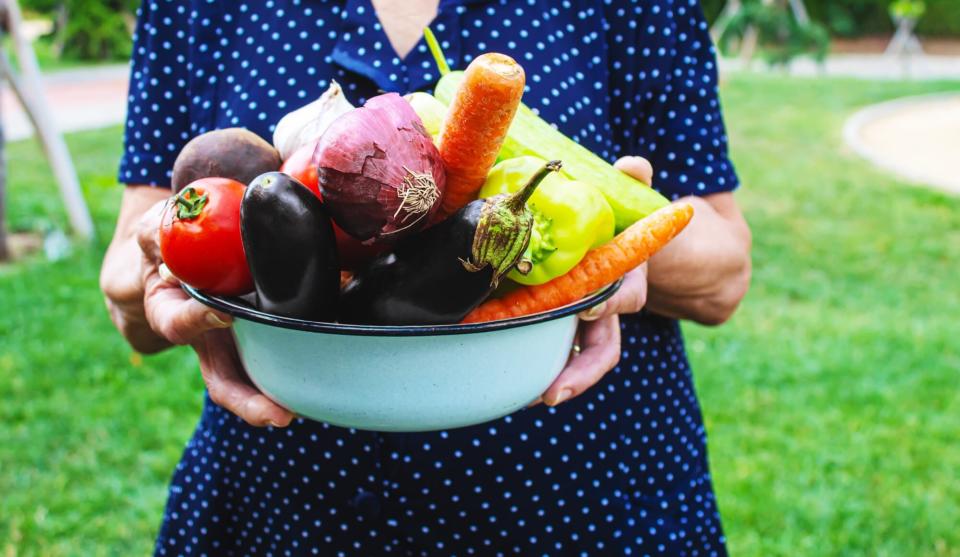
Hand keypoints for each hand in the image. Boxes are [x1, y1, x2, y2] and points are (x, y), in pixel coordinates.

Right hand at [135, 199, 293, 427]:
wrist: (176, 256)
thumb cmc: (167, 242)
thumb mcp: (157, 232)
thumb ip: (162, 232)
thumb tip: (181, 221)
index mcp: (171, 311)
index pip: (180, 323)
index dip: (199, 320)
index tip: (223, 313)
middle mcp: (205, 339)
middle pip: (222, 380)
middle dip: (248, 401)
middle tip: (277, 414)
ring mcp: (234, 345)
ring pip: (252, 384)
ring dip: (274, 402)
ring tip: (298, 414)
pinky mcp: (262, 339)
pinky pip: (279, 362)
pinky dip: (299, 372)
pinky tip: (329, 378)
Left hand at [535, 156, 653, 406]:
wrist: (627, 245)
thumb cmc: (620, 220)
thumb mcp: (631, 198)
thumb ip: (636, 180)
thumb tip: (634, 164)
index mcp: (626, 276)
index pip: (625, 296)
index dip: (610, 304)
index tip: (589, 309)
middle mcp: (608, 308)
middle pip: (602, 349)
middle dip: (579, 372)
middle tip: (551, 393)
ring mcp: (587, 324)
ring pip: (578, 361)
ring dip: (555, 382)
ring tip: (524, 400)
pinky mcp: (563, 326)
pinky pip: (553, 352)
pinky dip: (535, 368)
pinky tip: (506, 385)